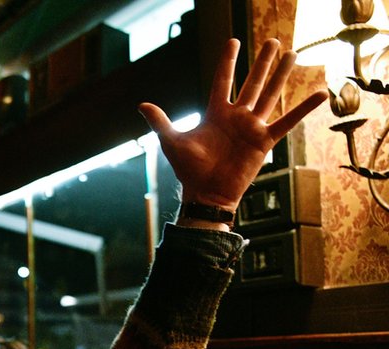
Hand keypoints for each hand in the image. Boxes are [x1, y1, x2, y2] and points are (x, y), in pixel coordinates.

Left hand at [138, 39, 326, 211]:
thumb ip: (160, 121)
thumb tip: (141, 105)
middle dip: (262, 62)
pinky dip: (304, 108)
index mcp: (215, 113)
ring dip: (281, 75)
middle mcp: (236, 116)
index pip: (223, 80)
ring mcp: (252, 127)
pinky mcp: (264, 141)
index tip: (233, 41)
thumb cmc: (189, 169)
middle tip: (272, 41)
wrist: (205, 192)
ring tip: (292, 54)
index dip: (227, 61)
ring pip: (271, 95)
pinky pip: (288, 121)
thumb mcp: (171, 140)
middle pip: (252, 82)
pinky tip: (321, 93)